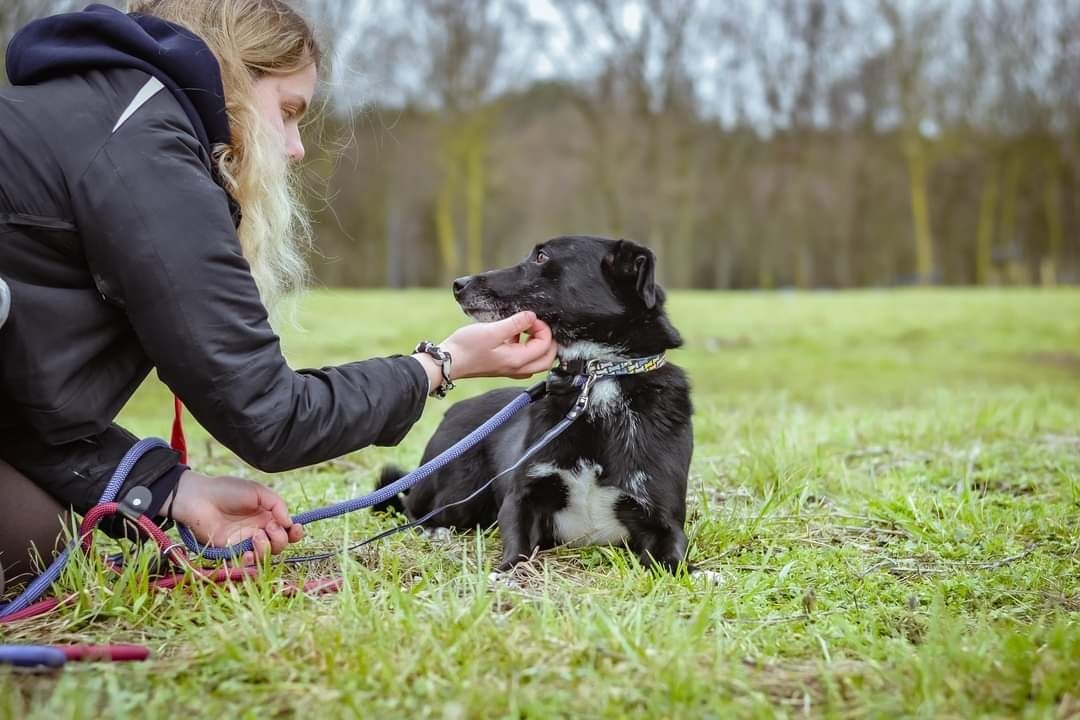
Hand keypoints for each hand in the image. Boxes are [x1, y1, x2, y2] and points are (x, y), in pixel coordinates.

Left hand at [165, 470, 303, 564]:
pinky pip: (246, 563)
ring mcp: (245, 542)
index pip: (288, 530)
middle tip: (269, 527)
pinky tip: (248, 552)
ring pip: (266, 556)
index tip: (295, 528)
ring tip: (256, 536)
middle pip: (280, 545)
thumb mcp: (258, 491)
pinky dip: (251, 561)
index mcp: (268, 516)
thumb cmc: (227, 490)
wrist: (199, 497)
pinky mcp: (231, 552)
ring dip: (267, 548)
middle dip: (281, 539)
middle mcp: (259, 530)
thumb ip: (278, 504)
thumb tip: (289, 523)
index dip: (295, 532)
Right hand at [439, 310, 557, 380]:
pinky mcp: (503, 366)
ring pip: (536, 360)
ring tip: (524, 328)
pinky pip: (524, 359)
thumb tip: (532, 316)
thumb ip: (515, 323)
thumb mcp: (492, 331)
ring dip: (536, 343)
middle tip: (535, 324)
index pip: (545, 346)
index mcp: (518, 361)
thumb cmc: (466, 348)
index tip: (531, 318)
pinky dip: (525, 346)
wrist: (448, 362)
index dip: (543, 329)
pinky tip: (511, 335)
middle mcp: (517, 369)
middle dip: (546, 339)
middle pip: (547, 358)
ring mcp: (510, 369)